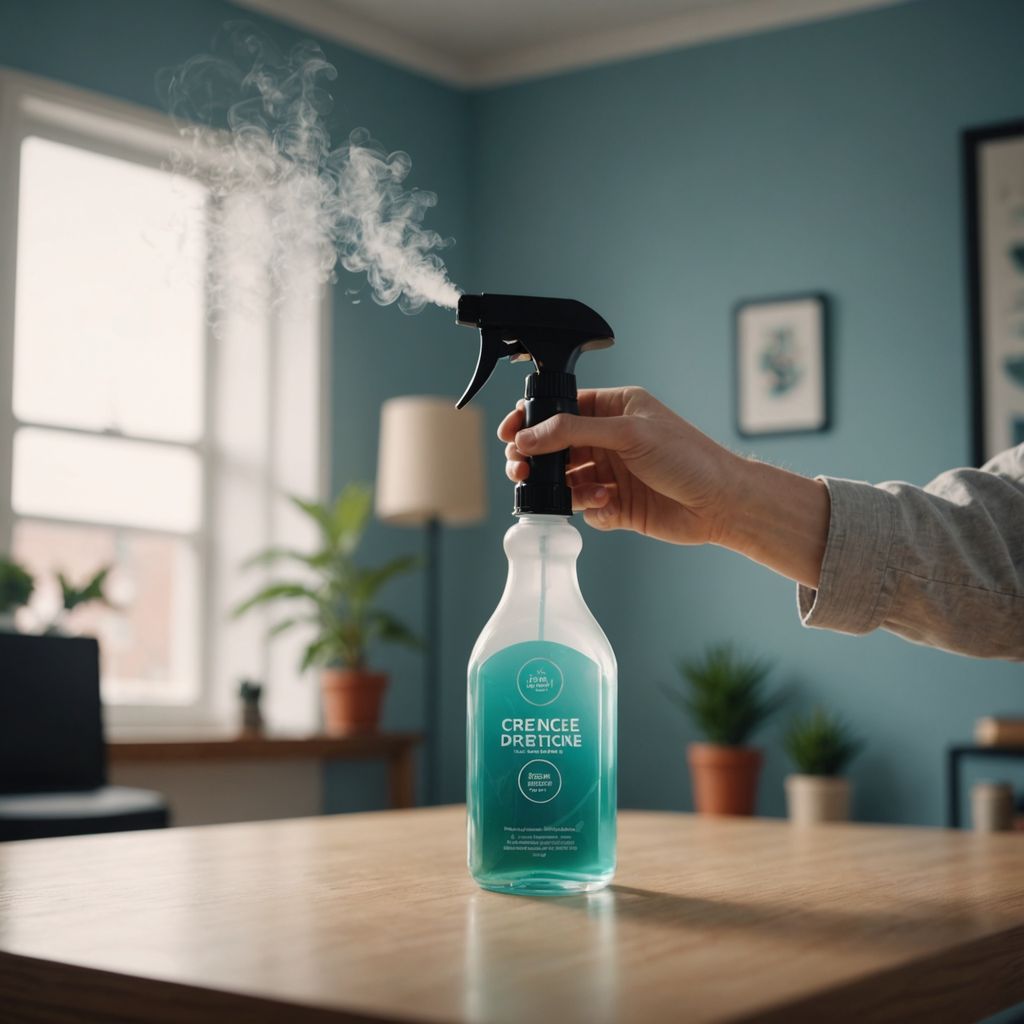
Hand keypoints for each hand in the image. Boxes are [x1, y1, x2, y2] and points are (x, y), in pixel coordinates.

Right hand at [499, 386, 742, 544]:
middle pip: (555, 447)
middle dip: (536, 459)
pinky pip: (585, 507)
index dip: (533, 421)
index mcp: (614, 410)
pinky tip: (607, 505)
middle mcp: (610, 440)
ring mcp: (612, 473)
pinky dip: (589, 509)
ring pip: (566, 480)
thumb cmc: (686, 457)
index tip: (510, 435)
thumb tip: (527, 437)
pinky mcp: (617, 505)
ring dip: (565, 488)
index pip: (561, 409)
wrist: (720, 503)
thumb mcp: (627, 433)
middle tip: (521, 470)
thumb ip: (572, 431)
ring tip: (580, 493)